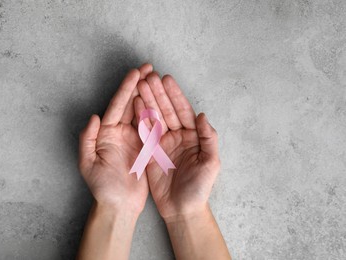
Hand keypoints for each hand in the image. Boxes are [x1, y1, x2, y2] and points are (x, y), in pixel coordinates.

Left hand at [78, 64, 152, 214]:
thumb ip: (88, 140)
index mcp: (105, 133)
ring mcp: (133, 138)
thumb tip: (94, 117)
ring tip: (156, 78)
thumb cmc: (102, 188)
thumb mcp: (88, 165)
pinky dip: (156, 112)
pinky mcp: (145, 146)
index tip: (136, 73)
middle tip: (149, 68)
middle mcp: (118, 132)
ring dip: (148, 94)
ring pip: (141, 111)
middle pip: (129, 103)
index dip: (126, 89)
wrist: (119, 205)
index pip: (116, 106)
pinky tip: (162, 100)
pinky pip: (151, 126)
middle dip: (139, 85)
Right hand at [134, 73, 219, 218]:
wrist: (182, 209)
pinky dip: (140, 118)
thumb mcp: (210, 163)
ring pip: (155, 118)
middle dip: (158, 93)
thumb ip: (209, 138)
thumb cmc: (200, 188)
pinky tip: (135, 105)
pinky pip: (145, 132)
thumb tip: (203, 115)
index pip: (183, 111)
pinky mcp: (151, 151)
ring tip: (139, 85)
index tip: (166, 79)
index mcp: (193, 136)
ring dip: (148, 101)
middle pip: (167, 111)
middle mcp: (178, 136)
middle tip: (148, 76)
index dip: (175, 95)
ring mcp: (163, 143)